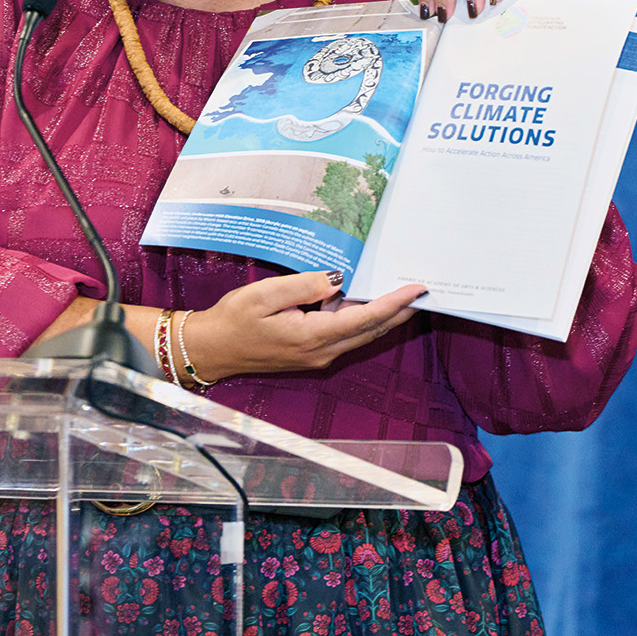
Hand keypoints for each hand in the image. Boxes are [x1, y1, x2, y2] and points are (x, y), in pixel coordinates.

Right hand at [180, 272, 423, 380]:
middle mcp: (322, 352)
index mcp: (312, 337)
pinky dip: (364, 319)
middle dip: (400, 311)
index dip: (394, 304)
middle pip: (372, 331)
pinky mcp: (312, 353)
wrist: (213, 350)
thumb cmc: (233, 320)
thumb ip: (302, 286)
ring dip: (385, 316)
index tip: (416, 289)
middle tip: (423, 290)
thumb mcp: (263, 295)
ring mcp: (318, 355)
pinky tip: (369, 303)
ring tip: (405, 294)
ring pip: (362, 334)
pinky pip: (347, 335)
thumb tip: (336, 280)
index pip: (364, 318)